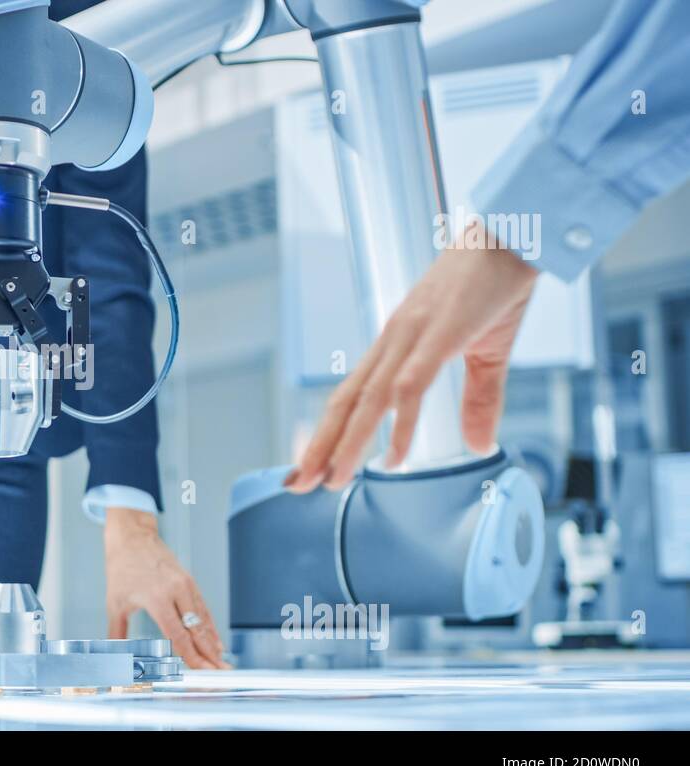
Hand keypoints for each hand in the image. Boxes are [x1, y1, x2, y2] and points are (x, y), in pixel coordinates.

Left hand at [104, 508, 227, 669]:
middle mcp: (175, 591)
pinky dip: (210, 626)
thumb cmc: (122, 569)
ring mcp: (186, 585)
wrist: (133, 538)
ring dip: (213, 642)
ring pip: (203, 619)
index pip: (178, 634)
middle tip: (220, 672)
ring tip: (221, 662)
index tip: (200, 670)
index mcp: (157, 598)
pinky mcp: (190, 582)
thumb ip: (117, 632)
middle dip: (209, 654)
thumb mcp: (115, 603)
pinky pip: (203, 608)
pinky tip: (215, 641)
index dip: (191, 655)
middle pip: (196, 630)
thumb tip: (112, 654)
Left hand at [286, 219, 539, 493]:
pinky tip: (394, 457)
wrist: (516, 233)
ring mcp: (411, 335)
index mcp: (398, 344)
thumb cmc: (496, 284)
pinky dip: (400, 424)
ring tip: (331, 480)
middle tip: (297, 484)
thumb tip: (479, 445)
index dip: (328, 431)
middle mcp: (393, 341)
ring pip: (368, 399)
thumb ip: (480, 400)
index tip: (310, 465)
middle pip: (346, 402)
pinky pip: (411, 386)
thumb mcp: (488, 353)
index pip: (352, 396)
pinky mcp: (438, 333)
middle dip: (320, 446)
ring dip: (347, 442)